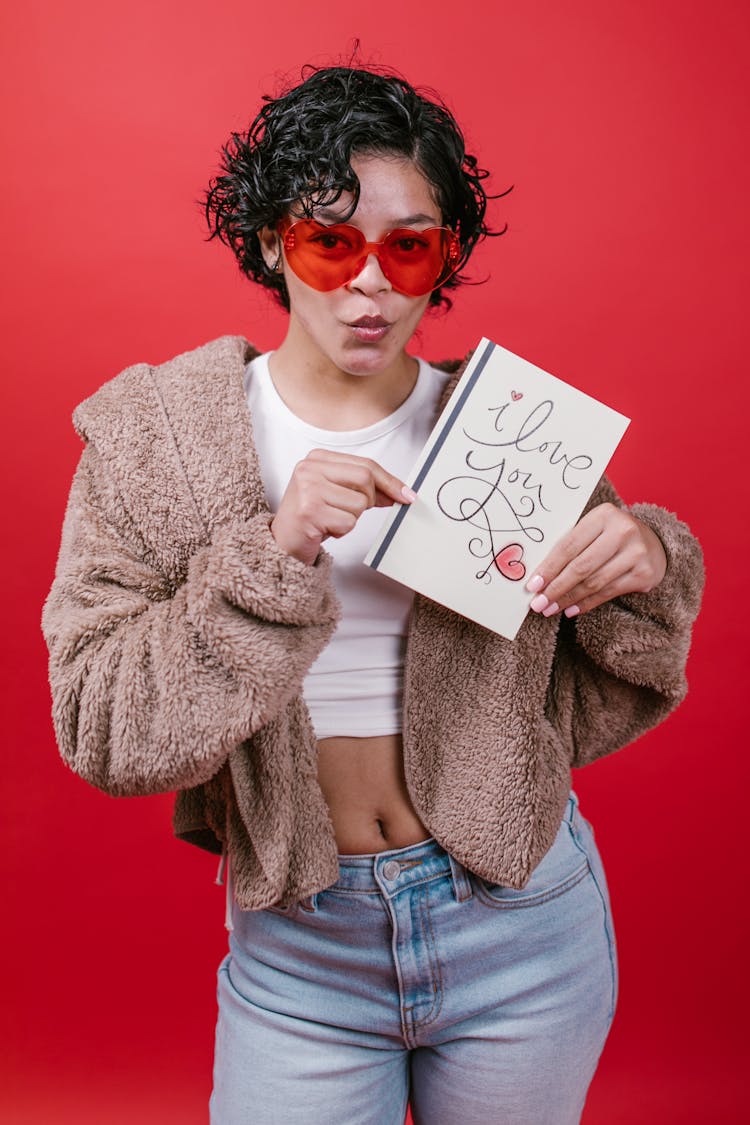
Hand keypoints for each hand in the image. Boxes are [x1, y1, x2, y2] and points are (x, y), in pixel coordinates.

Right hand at [270, 449, 415, 565]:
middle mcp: (310, 469)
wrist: (283, 541)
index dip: (390, 481)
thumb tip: (399, 491)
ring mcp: (308, 489)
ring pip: (359, 504)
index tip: (406, 495)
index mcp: (317, 458)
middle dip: (368, 500)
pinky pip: (348, 522)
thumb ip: (364, 488)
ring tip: (331, 519)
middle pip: (366, 479)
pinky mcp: (309, 511)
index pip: (366, 464)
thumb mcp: (337, 493)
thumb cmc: (312, 516)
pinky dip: (342, 530)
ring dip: (352, 518)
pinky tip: (325, 529)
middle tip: (350, 511)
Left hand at [524, 502, 667, 617]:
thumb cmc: (611, 536)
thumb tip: (538, 575)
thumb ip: (571, 545)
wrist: (654, 542)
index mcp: (604, 514)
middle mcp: (623, 531)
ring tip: (550, 609)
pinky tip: (570, 609)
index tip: (532, 585)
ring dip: (568, 599)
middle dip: (555, 588)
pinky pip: (608, 593)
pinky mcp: (644, 573)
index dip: (548, 568)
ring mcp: (636, 553)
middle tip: (538, 603)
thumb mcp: (594, 529)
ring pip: (593, 582)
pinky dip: (586, 603)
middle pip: (581, 566)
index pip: (569, 545)